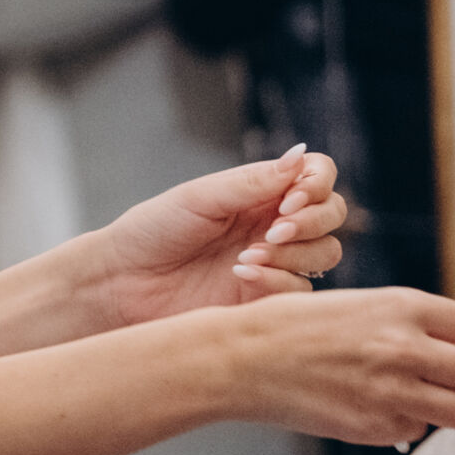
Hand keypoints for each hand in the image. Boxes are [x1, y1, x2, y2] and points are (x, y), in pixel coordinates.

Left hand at [94, 146, 346, 325]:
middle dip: (313, 221)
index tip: (290, 199)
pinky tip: (241, 276)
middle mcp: (273, 224)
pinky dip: (277, 281)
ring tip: (246, 257)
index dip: (317, 185)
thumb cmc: (152, 231)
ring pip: (325, 254)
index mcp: (260, 192)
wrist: (122, 282)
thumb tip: (301, 154)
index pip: (317, 176)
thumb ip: (253, 181)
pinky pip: (300, 292)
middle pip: (332, 215)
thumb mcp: (201, 198)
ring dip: (295, 253)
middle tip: (273, 231)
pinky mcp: (265, 300)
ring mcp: (274, 263)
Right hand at [227, 285, 454, 445]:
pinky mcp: (376, 427)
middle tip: (436, 378)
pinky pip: (417, 432)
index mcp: (402, 307)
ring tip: (417, 400)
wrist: (244, 357)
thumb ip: (405, 321)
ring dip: (445, 408)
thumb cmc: (290, 327)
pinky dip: (403, 425)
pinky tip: (374, 409)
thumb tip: (444, 344)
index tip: (454, 349)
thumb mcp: (357, 303)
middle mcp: (406, 347)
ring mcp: (393, 390)